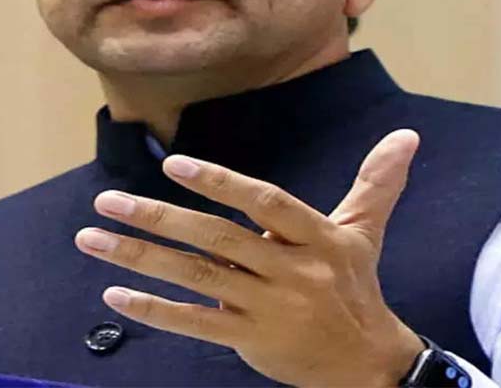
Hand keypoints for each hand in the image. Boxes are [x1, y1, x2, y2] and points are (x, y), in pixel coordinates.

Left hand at [74, 129, 425, 386]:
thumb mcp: (365, 231)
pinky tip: (116, 292)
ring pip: (196, 278)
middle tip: (107, 201)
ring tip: (93, 240)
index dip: (219, 183)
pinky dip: (154, 309)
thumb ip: (376, 182)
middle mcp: (291, 271)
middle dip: (157, 218)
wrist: (368, 363)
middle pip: (217, 240)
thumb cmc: (356, 287)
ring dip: (139, 258)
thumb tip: (407, 137)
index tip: (173, 165)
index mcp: (316, 237)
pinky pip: (195, 323)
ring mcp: (268, 308)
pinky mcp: (250, 340)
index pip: (264, 202)